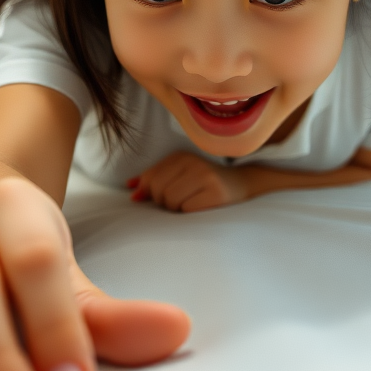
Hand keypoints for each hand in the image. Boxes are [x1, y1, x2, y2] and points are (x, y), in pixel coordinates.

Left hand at [129, 151, 250, 211]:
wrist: (240, 185)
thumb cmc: (203, 184)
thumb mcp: (178, 175)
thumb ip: (153, 180)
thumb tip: (130, 189)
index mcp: (180, 156)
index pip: (150, 177)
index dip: (147, 192)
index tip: (153, 198)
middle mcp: (192, 162)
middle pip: (159, 190)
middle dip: (164, 202)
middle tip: (178, 202)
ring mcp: (205, 176)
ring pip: (171, 201)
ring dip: (177, 209)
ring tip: (190, 203)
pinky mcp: (215, 193)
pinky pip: (187, 210)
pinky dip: (189, 213)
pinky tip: (200, 208)